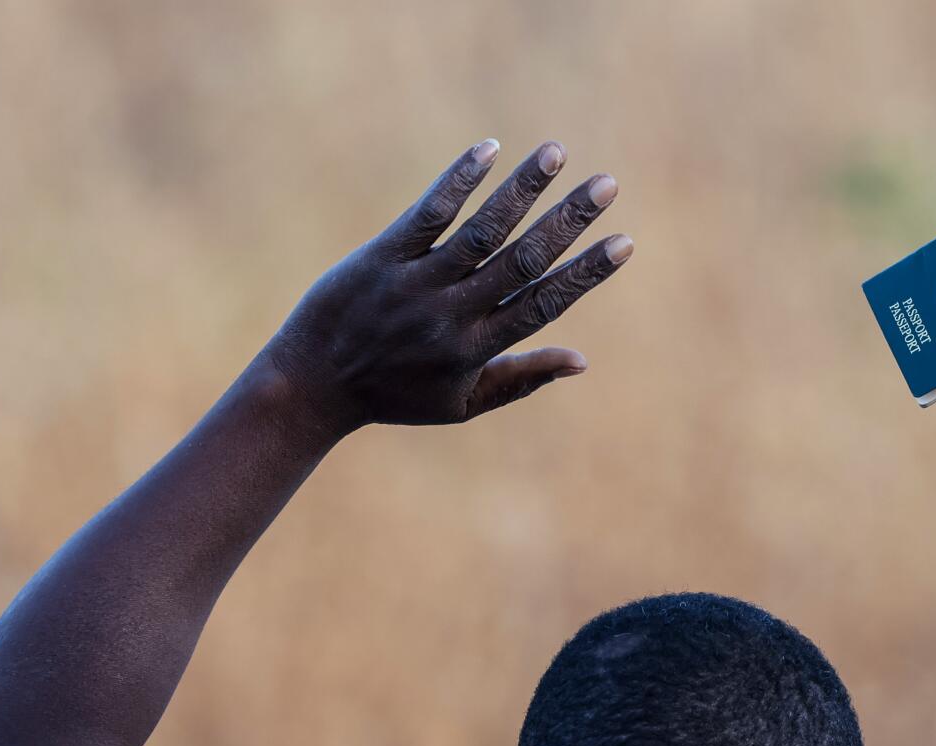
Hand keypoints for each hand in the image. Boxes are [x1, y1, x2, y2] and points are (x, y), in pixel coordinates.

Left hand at [262, 137, 631, 434]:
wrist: (312, 385)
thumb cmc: (394, 396)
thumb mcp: (462, 403)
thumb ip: (522, 378)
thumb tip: (582, 360)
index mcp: (475, 351)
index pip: (543, 304)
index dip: (586, 274)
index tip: (624, 242)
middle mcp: (451, 316)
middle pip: (521, 262)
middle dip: (568, 222)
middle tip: (607, 185)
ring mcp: (416, 284)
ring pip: (480, 232)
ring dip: (522, 190)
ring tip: (557, 153)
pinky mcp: (382, 257)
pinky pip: (427, 215)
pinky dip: (459, 181)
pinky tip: (489, 151)